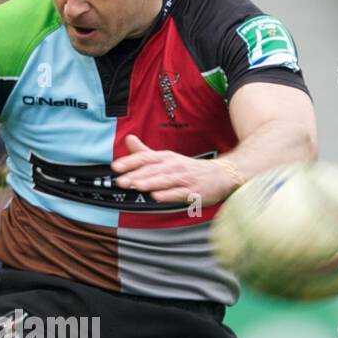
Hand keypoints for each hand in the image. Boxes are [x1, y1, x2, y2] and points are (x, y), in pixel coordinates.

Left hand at [111, 134, 239, 207]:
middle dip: (136, 175)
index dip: (130, 162)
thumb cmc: (190, 169)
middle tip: (120, 180)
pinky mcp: (195, 191)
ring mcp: (185, 179)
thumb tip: (128, 140)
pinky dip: (168, 195)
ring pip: (165, 180)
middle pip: (153, 170)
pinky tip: (157, 197)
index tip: (115, 167)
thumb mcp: (168, 158)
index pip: (145, 158)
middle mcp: (174, 166)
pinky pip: (180, 193)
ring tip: (136, 186)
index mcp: (166, 158)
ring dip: (150, 182)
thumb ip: (146, 152)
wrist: (222, 174)